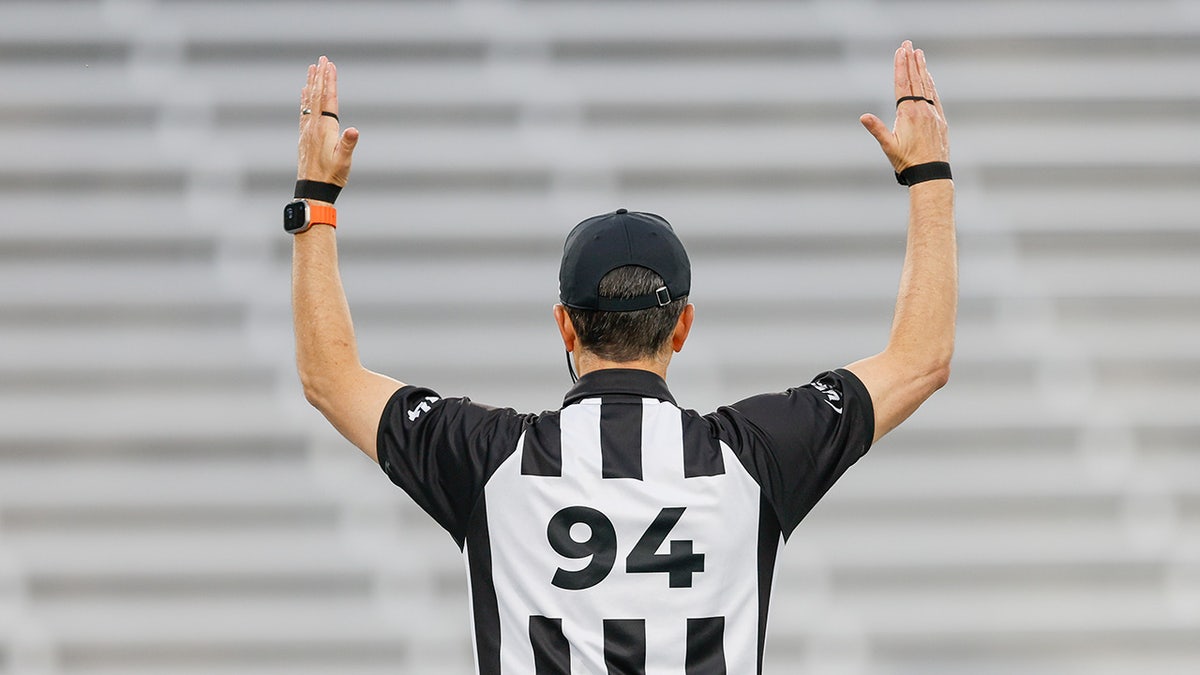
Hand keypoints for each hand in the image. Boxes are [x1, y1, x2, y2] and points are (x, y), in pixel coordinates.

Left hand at [297, 56, 357, 185]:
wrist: (313, 189)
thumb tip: (354, 130)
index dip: (330, 81)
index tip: (330, 65)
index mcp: (325, 128)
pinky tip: (304, 92)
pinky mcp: (305, 136)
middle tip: (322, 59)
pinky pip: (304, 111)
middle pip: (317, 95)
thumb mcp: (344, 161)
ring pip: (309, 101)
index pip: (328, 99)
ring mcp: (307, 130)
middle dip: (320, 76)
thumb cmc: (331, 176)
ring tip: (312, 69)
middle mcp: (314, 126)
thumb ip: (348, 144)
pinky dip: (305, 98)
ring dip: (311, 83)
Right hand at [860, 41, 948, 172]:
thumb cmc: (907, 162)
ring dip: (922, 68)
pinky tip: (929, 77)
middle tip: (908, 44)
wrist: (931, 173)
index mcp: (908, 113)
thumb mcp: (888, 147)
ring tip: (919, 53)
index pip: (902, 84)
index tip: (900, 51)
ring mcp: (933, 113)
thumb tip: (863, 116)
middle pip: (915, 80)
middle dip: (911, 61)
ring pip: (926, 86)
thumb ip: (877, 129)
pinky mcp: (940, 120)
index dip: (900, 66)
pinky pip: (935, 96)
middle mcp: (922, 109)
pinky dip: (931, 84)